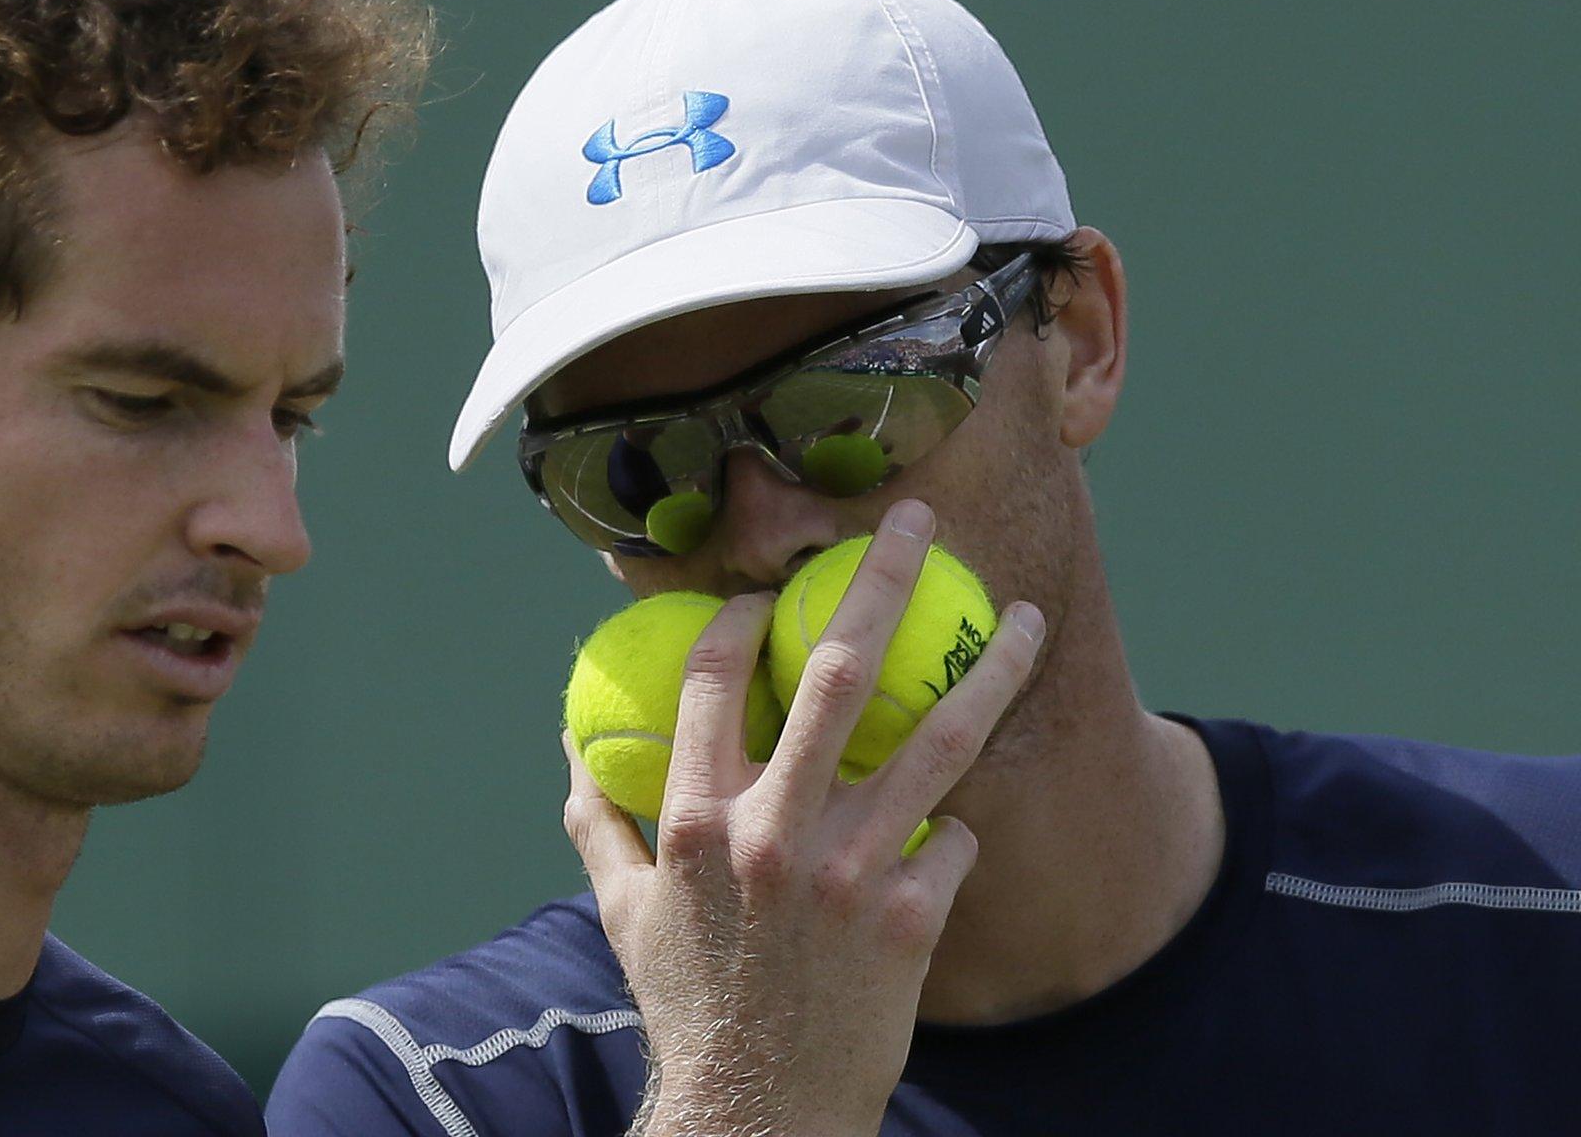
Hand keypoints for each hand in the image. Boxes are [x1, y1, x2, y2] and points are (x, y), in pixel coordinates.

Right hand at [563, 500, 1043, 1136]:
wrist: (759, 1112)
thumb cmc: (688, 1003)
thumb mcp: (623, 912)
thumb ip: (597, 820)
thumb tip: (572, 748)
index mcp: (697, 818)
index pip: (715, 677)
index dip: (741, 616)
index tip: (769, 591)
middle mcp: (775, 831)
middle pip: (838, 673)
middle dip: (883, 581)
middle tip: (920, 523)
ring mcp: (852, 872)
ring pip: (937, 741)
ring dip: (992, 670)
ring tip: (1028, 620)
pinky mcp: (914, 919)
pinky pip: (957, 842)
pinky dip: (958, 832)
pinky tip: (957, 834)